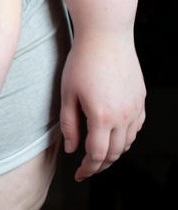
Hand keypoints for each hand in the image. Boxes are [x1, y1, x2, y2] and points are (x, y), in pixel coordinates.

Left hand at [59, 32, 144, 180]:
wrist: (106, 35)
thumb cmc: (82, 61)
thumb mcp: (67, 93)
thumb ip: (69, 124)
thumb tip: (71, 149)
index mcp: (101, 117)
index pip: (97, 156)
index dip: (87, 169)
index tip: (78, 174)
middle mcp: (123, 116)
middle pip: (114, 153)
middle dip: (100, 165)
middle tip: (87, 167)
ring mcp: (135, 108)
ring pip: (128, 142)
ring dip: (113, 151)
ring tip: (99, 152)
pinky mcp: (141, 99)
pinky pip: (137, 126)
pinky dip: (126, 136)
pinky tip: (115, 134)